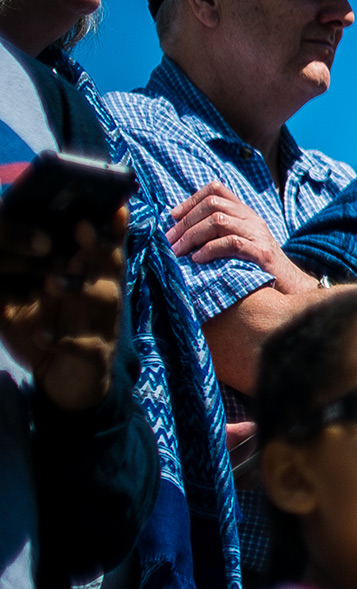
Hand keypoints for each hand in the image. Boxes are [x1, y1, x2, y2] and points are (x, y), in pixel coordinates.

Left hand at [0, 210, 125, 412]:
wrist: (66, 385)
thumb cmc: (47, 332)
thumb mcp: (23, 304)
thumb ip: (12, 281)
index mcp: (89, 278)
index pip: (105, 245)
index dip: (111, 225)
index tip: (111, 203)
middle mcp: (103, 295)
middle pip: (111, 265)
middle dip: (100, 245)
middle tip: (82, 227)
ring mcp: (102, 324)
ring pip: (104, 300)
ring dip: (80, 288)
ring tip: (52, 281)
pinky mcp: (95, 354)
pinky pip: (84, 345)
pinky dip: (63, 340)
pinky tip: (43, 336)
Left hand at [167, 183, 316, 291]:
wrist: (291, 286)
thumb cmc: (257, 268)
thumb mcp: (239, 243)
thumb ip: (218, 234)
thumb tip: (179, 234)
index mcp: (245, 213)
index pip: (216, 189)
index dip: (191, 199)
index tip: (173, 217)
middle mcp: (252, 219)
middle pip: (213, 204)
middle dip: (185, 222)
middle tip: (170, 242)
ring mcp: (258, 234)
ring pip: (219, 220)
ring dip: (192, 235)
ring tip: (179, 252)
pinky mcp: (261, 253)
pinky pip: (231, 243)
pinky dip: (209, 249)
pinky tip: (198, 260)